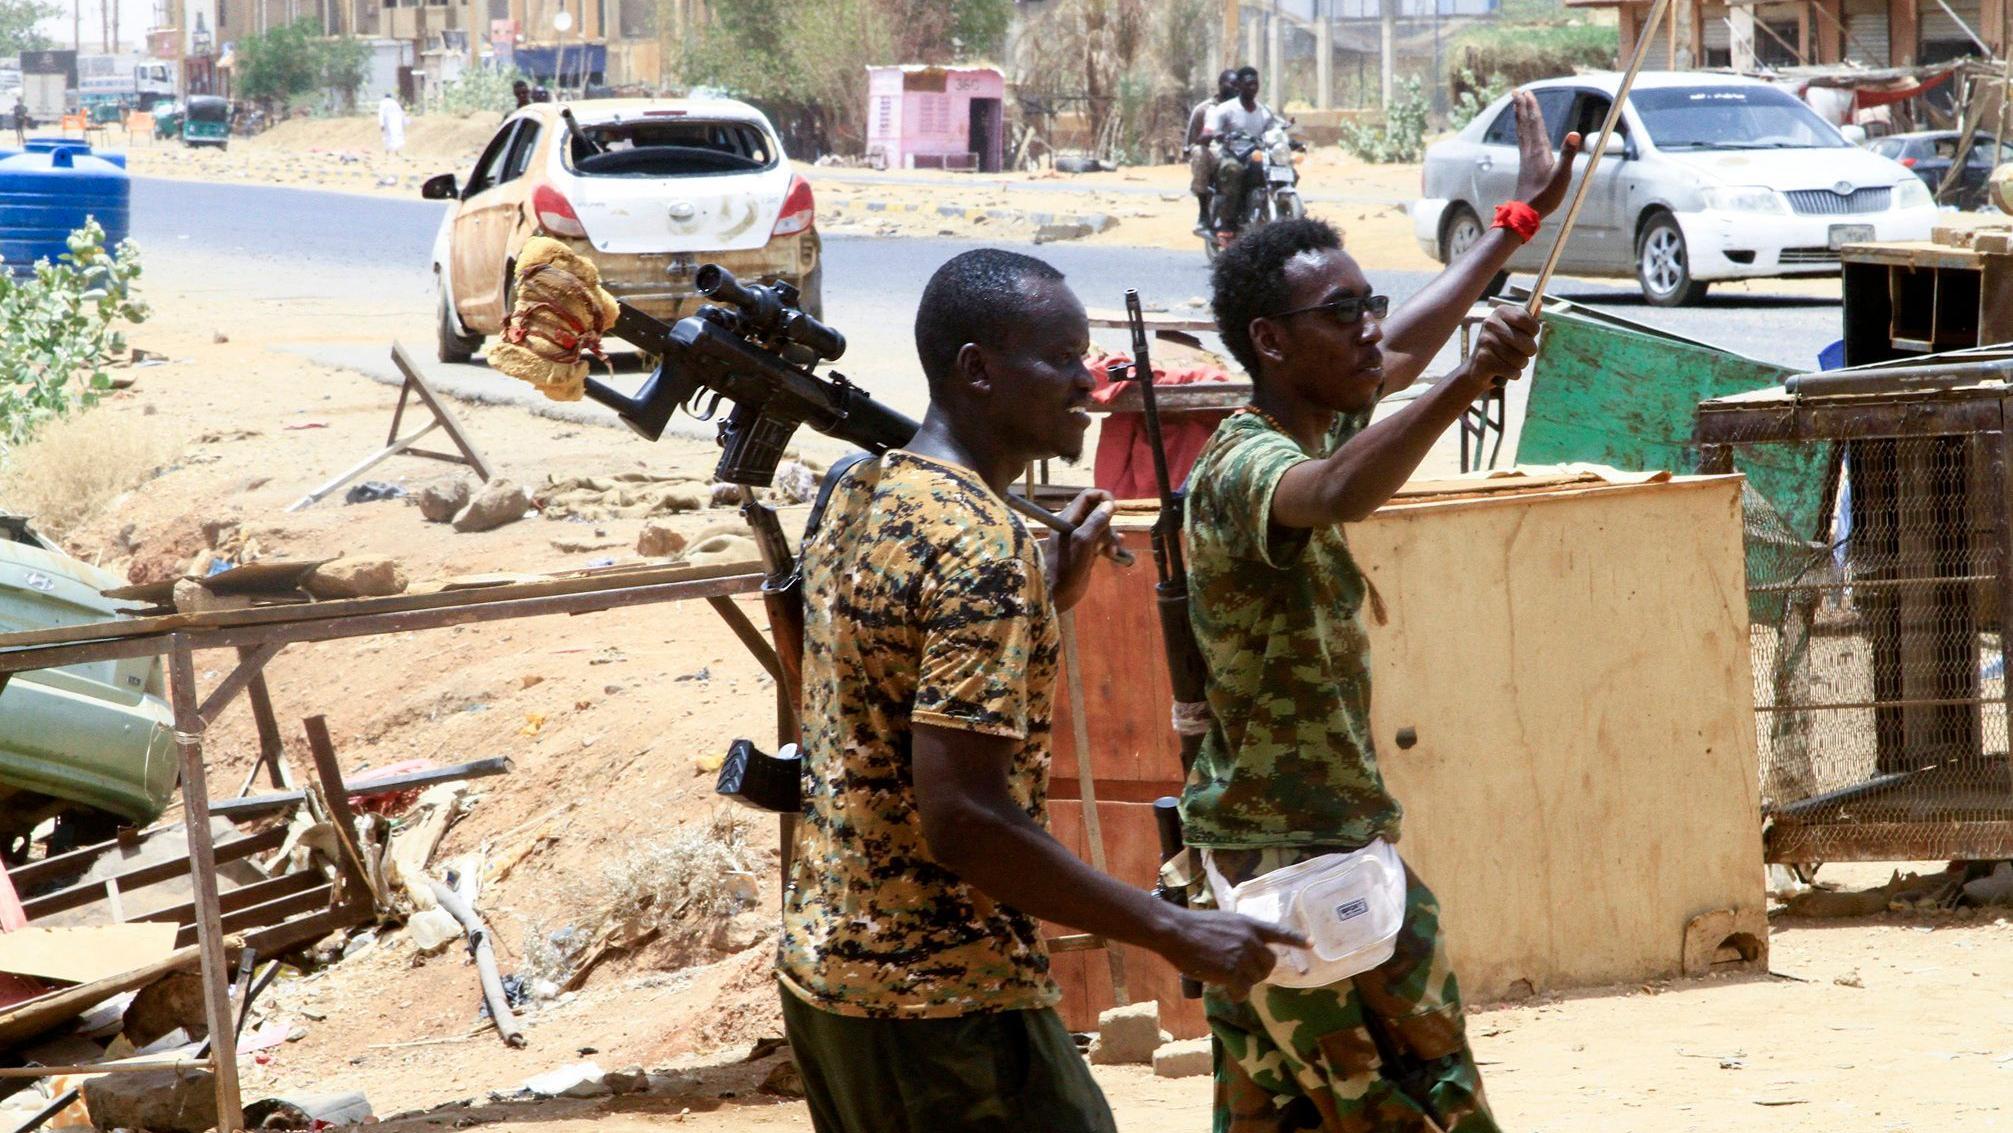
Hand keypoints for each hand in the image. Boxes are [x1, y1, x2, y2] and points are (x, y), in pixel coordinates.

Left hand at [1050, 489, 1124, 610]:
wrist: (1058, 594)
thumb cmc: (1067, 567)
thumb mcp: (1083, 542)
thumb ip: (1096, 522)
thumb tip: (1110, 504)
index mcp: (1068, 517)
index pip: (1088, 496)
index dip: (1103, 498)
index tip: (1115, 509)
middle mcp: (1074, 524)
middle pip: (1098, 512)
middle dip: (1108, 524)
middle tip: (1109, 542)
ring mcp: (1080, 538)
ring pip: (1102, 527)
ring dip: (1110, 537)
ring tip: (1111, 553)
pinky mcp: (1086, 550)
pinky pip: (1101, 540)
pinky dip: (1109, 544)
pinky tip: (1116, 552)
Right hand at [1156, 907, 1309, 999]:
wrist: (1176, 931)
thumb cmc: (1193, 926)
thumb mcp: (1223, 922)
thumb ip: (1238, 934)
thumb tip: (1243, 951)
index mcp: (1249, 924)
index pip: (1278, 932)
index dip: (1296, 939)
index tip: (1311, 944)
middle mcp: (1250, 939)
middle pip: (1269, 962)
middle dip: (1260, 971)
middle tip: (1244, 975)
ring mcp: (1242, 955)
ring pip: (1256, 977)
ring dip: (1246, 983)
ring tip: (1231, 981)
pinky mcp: (1232, 971)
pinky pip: (1243, 989)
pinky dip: (1237, 993)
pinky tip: (1228, 991)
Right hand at [1461, 305, 1542, 391]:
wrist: (1478, 369)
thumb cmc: (1502, 346)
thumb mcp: (1515, 329)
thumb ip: (1527, 318)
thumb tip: (1539, 302)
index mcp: (1500, 312)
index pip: (1525, 318)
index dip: (1533, 330)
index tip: (1530, 335)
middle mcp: (1490, 323)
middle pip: (1527, 343)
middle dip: (1529, 352)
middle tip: (1522, 352)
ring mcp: (1485, 341)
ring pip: (1521, 360)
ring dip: (1520, 365)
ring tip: (1510, 362)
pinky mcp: (1483, 360)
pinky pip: (1513, 371)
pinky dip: (1513, 374)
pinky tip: (1503, 371)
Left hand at [1509, 89, 1583, 217]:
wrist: (1526, 212)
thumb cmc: (1545, 196)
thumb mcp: (1562, 176)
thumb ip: (1568, 154)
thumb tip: (1575, 133)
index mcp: (1539, 151)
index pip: (1535, 124)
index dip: (1532, 107)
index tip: (1527, 93)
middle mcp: (1530, 151)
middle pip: (1525, 123)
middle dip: (1522, 106)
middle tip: (1516, 91)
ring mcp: (1526, 158)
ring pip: (1522, 131)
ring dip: (1520, 116)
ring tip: (1516, 105)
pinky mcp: (1525, 165)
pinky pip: (1522, 141)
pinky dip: (1521, 131)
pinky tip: (1523, 131)